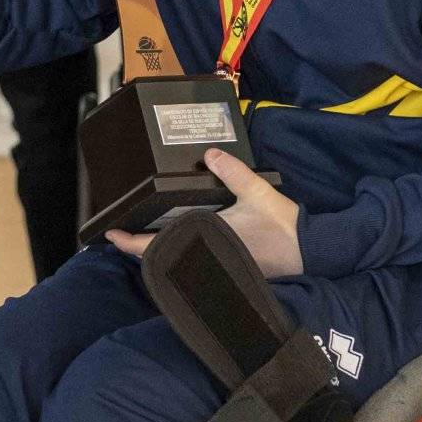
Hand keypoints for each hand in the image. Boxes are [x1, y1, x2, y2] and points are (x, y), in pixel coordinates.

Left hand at [107, 149, 301, 278]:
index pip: (158, 246)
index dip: (130, 243)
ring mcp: (215, 266)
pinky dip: (178, 255)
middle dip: (138, 249)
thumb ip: (233, 172)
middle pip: (160, 259)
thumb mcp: (256, 192)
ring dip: (157, 253)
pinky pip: (192, 265)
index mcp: (207, 238)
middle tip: (119, 234)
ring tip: (140, 237)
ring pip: (175, 264)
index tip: (111, 236)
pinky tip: (175, 243)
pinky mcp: (225, 268)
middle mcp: (206, 258)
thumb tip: (211, 153)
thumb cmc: (283, 226)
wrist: (310, 252)